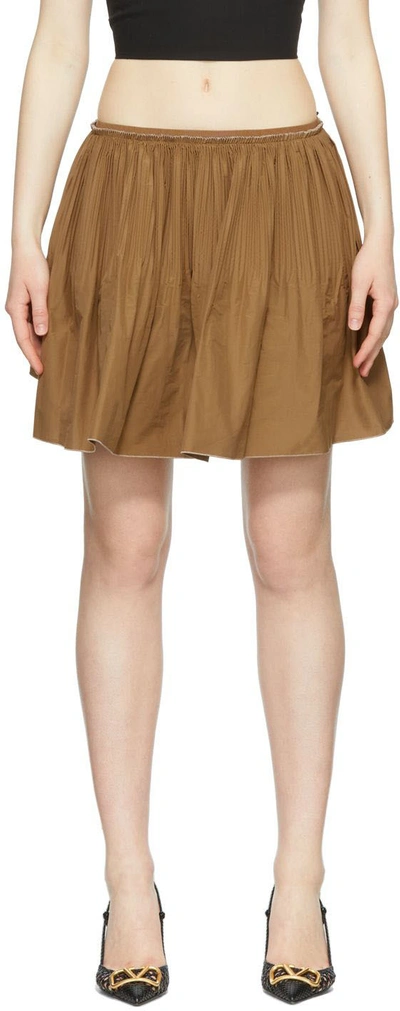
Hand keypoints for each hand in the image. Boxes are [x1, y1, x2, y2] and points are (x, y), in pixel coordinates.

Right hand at [4, 241, 48, 376]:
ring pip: (27, 332)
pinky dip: (38, 334)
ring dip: (37, 346)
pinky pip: (31, 323)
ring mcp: (19, 307)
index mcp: (15, 309)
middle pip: (24, 338)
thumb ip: (41, 312)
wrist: (27, 248)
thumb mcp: (40, 289)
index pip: (23, 339)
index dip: (32, 356)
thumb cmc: (33, 265)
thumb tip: (42, 334)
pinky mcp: (25, 302)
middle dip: (34, 355)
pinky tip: (48, 341)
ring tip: (48, 360)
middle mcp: (14, 310)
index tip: (40, 370)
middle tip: (46, 371)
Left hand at [347, 235, 397, 377]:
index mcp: (386, 303)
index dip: (365, 350)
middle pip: (382, 337)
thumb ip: (356, 306)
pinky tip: (370, 342)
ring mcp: (391, 303)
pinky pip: (383, 324)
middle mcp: (392, 306)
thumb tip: (354, 327)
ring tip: (366, 363)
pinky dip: (377, 336)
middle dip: (372, 355)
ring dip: (375, 348)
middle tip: (362, 372)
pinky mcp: (388, 300)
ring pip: (384, 332)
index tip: (356, 363)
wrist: (380, 244)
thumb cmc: (368, 260)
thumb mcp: (358, 282)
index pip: (375, 333)